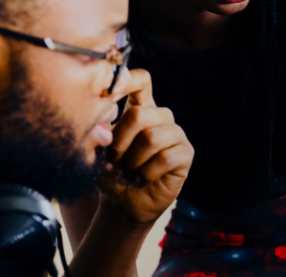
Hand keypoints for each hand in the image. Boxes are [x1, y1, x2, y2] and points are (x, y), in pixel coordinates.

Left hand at [99, 69, 193, 224]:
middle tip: (113, 161)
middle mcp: (161, 116)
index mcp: (141, 108)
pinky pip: (165, 158)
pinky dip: (146, 173)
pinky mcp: (186, 153)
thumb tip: (103, 127)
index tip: (109, 95)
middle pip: (140, 114)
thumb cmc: (112, 173)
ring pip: (152, 138)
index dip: (128, 81)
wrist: (123, 203)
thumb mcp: (99, 151)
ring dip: (132, 162)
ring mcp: (176, 134)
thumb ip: (100, 134)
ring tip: (126, 173)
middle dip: (120, 142)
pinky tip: (141, 180)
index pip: (142, 81)